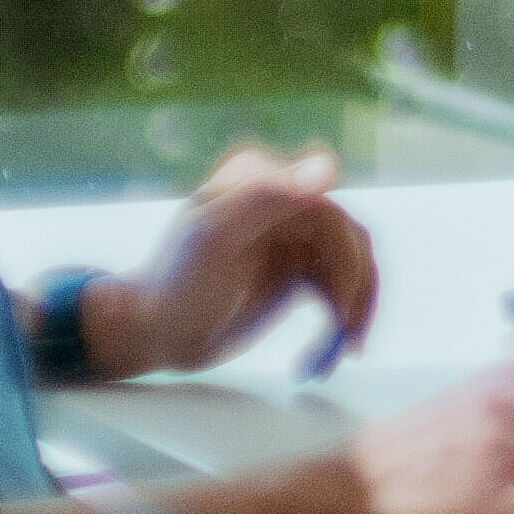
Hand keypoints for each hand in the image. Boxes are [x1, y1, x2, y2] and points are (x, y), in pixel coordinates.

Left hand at [90, 142, 374, 379]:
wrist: (157, 330)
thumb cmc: (177, 283)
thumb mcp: (215, 237)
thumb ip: (266, 196)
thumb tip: (329, 166)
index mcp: (263, 182)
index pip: (328, 212)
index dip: (344, 257)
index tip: (338, 305)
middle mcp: (283, 203)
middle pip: (349, 240)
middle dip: (355, 289)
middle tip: (346, 335)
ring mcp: (292, 237)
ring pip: (353, 263)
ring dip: (357, 305)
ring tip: (345, 347)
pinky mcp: (297, 269)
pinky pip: (340, 285)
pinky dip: (344, 315)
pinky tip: (333, 346)